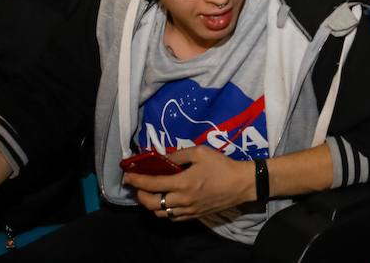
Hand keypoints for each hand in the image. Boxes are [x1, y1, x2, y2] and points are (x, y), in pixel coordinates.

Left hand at [125, 145, 254, 220]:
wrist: (241, 184)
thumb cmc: (222, 166)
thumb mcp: (201, 152)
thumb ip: (179, 155)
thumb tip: (163, 158)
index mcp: (182, 183)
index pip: (152, 184)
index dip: (136, 180)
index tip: (127, 175)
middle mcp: (181, 200)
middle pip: (150, 204)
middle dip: (140, 194)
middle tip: (138, 185)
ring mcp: (187, 210)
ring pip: (160, 213)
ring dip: (150, 204)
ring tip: (151, 193)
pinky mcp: (194, 216)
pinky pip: (172, 217)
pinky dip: (164, 211)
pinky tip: (166, 201)